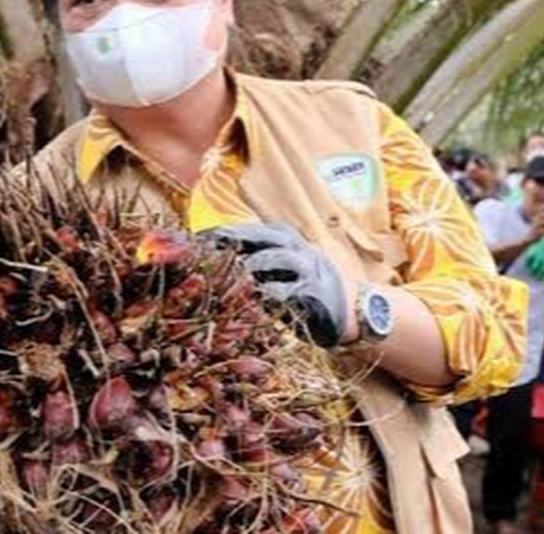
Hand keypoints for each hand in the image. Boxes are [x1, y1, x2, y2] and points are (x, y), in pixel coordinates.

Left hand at [205, 223, 349, 346]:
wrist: (349, 312)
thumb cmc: (302, 290)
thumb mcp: (278, 271)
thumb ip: (252, 263)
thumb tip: (210, 261)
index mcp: (284, 238)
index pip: (248, 230)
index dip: (220, 233)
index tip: (194, 240)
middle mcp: (296, 247)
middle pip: (259, 235)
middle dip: (230, 239)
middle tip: (204, 248)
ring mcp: (307, 268)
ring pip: (273, 258)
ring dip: (247, 265)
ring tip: (225, 274)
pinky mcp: (312, 292)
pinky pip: (285, 290)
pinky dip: (265, 294)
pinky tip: (249, 299)